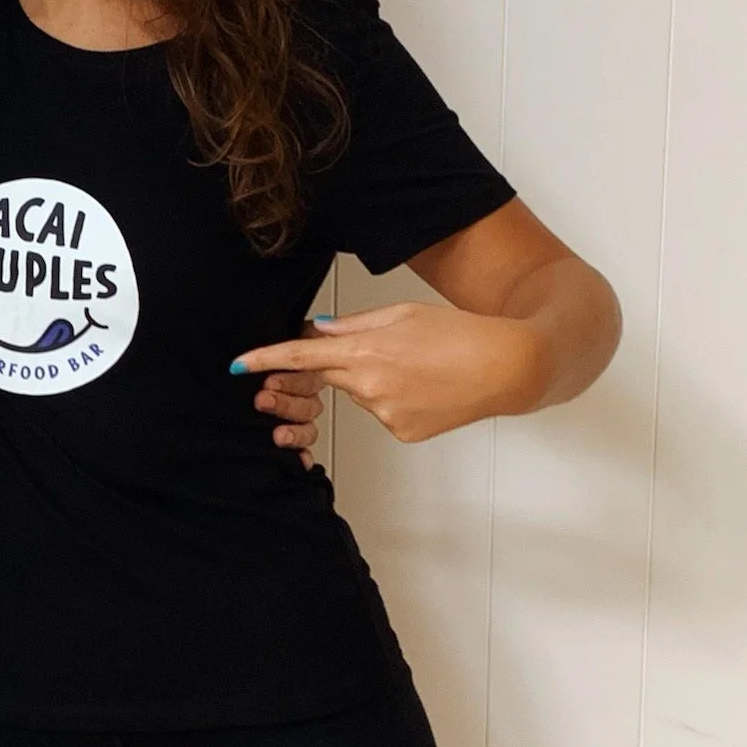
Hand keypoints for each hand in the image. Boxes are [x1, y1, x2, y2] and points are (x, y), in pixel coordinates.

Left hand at [234, 301, 546, 445]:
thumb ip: (354, 326)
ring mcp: (387, 416)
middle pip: (332, 376)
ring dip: (376, 379)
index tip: (238, 365)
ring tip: (419, 366)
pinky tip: (426, 387)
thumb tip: (318, 332)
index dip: (267, 360)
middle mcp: (371, 389)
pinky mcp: (403, 432)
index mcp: (367, 353)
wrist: (508, 367)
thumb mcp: (403, 314)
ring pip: (361, 394)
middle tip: (387, 349)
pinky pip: (383, 412)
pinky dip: (395, 398)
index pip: (302, 358)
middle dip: (343, 363)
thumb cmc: (461, 333)